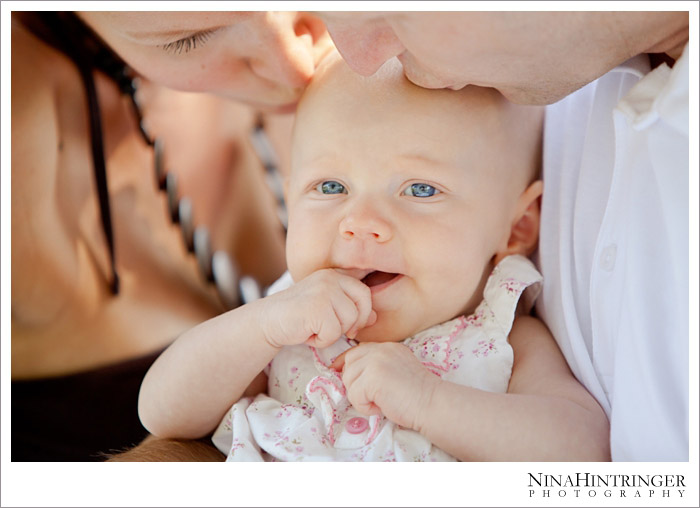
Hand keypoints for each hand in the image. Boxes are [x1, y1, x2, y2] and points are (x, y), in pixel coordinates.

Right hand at [259, 269, 376, 348]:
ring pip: (349, 320)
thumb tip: (375, 317)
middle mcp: (330, 278)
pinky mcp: (316, 307)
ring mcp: (323, 290)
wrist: (269, 321)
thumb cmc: (300, 316)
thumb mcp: (328, 308)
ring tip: (315, 329)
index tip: (352, 325)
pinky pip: (333, 332)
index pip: (365, 291)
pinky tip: (307, 333)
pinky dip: (321, 340)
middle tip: (336, 330)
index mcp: (335, 275)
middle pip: (363, 303)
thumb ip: (350, 308)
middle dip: (354, 322)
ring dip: (333, 333)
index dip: (364, 311)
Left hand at [331, 342, 439, 430]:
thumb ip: (377, 366)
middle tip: (375, 396)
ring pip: (349, 382)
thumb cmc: (417, 394)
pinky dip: (365, 407)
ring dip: (361, 398)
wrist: (432, 404)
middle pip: (349, 365)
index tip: (337, 369)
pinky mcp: (372, 377)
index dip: (344, 363)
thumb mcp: (396, 370)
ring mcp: (375, 362)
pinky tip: (382, 406)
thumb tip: (349, 372)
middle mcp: (380, 350)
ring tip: (382, 401)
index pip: (356, 350)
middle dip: (355, 384)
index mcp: (387, 347)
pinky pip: (354, 395)